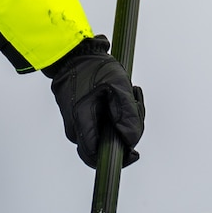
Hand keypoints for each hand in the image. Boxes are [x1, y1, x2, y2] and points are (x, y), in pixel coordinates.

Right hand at [44, 37, 144, 167]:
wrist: (74, 54)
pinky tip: (125, 95)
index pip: (97, 157)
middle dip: (127, 131)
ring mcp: (77, 123)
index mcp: (82, 123)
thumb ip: (127, 114)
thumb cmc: (94, 67)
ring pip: (106, 134)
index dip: (117, 159)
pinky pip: (103, 125)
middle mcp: (76, 129)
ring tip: (132, 93)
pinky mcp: (82, 117)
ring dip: (124, 119)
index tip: (133, 152)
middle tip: (137, 106)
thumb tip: (130, 140)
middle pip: (106, 146)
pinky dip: (117, 114)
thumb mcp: (118, 85)